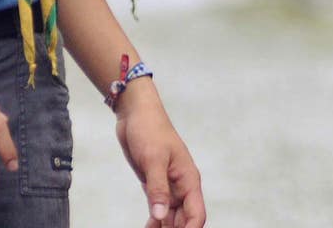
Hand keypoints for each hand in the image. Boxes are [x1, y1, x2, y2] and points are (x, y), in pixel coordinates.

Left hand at [115, 81, 205, 227]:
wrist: (136, 114)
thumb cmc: (150, 130)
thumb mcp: (153, 159)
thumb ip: (157, 189)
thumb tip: (161, 216)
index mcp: (188, 179)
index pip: (196, 214)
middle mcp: (181, 186)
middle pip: (185, 219)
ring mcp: (168, 186)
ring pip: (172, 216)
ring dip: (164, 227)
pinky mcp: (154, 184)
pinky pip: (159, 209)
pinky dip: (155, 221)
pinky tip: (148, 227)